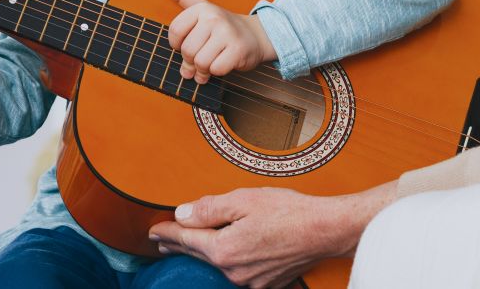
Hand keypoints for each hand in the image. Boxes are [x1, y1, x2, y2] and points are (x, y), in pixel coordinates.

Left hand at [149, 184, 393, 287]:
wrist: (326, 230)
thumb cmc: (289, 211)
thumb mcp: (243, 200)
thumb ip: (208, 209)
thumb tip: (183, 214)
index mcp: (224, 249)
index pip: (186, 240)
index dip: (167, 233)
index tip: (153, 231)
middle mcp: (234, 271)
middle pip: (199, 255)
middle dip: (179, 245)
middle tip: (163, 239)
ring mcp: (251, 281)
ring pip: (219, 264)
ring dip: (206, 252)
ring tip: (191, 243)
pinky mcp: (266, 283)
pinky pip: (238, 270)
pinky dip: (229, 259)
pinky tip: (228, 250)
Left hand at [166, 0, 273, 82]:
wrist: (256, 35)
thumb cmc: (224, 26)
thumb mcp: (204, 9)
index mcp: (202, 9)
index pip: (175, 30)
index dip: (177, 44)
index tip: (184, 46)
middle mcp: (213, 18)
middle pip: (187, 50)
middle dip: (190, 61)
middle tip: (198, 62)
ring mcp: (227, 33)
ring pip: (201, 62)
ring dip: (203, 70)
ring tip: (208, 67)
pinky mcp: (238, 50)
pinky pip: (216, 70)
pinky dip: (217, 72)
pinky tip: (222, 65)